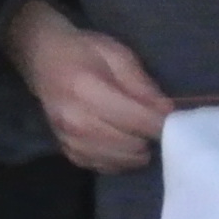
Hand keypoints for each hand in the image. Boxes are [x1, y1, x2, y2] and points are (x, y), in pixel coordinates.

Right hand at [6, 0, 169, 173]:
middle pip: (130, 145)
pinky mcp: (68, 152)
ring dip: (136, 150)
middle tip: (153, 123)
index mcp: (87, 90)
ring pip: (120, 160)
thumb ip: (142, 84)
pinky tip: (123, 143)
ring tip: (140, 132)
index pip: (136, 120)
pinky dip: (119, 159)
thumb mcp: (118, 55)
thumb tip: (167, 112)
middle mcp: (75, 121)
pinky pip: (104, 167)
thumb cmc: (84, 51)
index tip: (175, 119)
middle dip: (149, 137)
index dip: (162, 123)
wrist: (43, 59)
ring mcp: (69, 140)